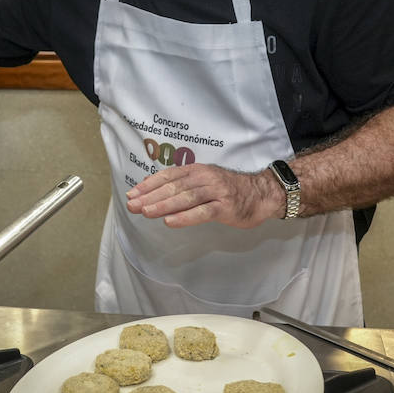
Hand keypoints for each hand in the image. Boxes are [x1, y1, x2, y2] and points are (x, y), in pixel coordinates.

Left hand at [125, 164, 281, 228]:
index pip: (168, 176)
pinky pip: (202, 212)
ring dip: (163, 205)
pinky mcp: (225, 207)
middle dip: (150, 196)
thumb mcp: (204, 180)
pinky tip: (170, 221)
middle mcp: (204, 178)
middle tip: (132, 205)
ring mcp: (215, 192)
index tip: (132, 194)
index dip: (149, 185)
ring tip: (146, 212)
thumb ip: (181, 183)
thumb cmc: (229, 189)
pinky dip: (185, 217)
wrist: (261, 194)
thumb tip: (151, 185)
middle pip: (173, 187)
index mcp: (197, 170)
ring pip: (185, 198)